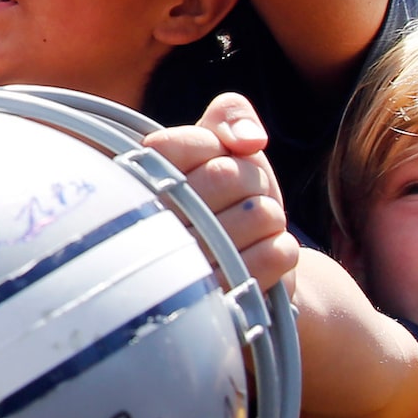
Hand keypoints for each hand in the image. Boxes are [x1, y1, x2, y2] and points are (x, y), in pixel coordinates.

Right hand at [141, 92, 295, 291]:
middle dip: (252, 180)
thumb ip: (230, 115)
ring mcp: (183, 270)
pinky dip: (280, 250)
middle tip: (241, 197)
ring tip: (247, 230)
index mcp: (138, 187)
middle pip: (227, 175)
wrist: (244, 268)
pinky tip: (260, 256)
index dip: (215, 146)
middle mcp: (149, 230)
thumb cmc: (228, 197)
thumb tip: (250, 140)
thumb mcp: (224, 145)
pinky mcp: (221, 302)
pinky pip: (277, 254)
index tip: (216, 158)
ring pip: (259, 214)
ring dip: (269, 219)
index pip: (178, 144)